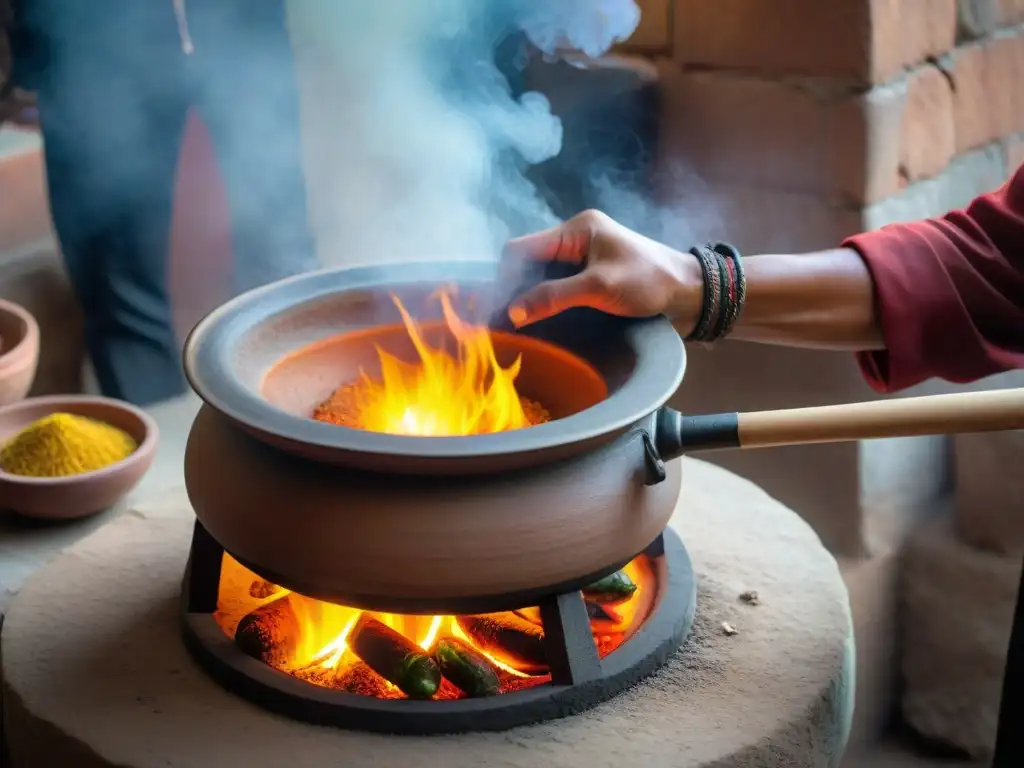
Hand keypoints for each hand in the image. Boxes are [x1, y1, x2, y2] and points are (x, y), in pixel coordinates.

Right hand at [502, 210, 702, 330]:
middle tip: (505, 322)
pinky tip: (541, 321)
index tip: (497, 308)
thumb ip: (554, 296)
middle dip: (515, 289)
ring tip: (519, 325)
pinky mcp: (591, 277)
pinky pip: (557, 287)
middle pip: (528, 263)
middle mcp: (575, 240)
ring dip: (531, 298)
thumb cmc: (649, 282)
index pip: (522, 248)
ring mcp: (583, 259)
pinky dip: (547, 302)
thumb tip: (514, 311)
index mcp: (575, 230)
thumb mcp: (598, 287)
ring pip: (541, 277)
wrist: (689, 292)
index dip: (505, 276)